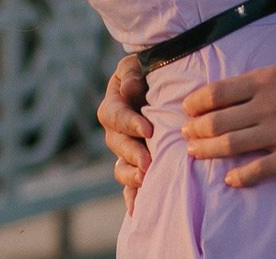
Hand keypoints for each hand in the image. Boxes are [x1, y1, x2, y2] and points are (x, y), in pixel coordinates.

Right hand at [97, 52, 152, 213]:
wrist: (161, 85)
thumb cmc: (150, 71)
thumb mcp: (138, 66)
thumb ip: (132, 75)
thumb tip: (130, 90)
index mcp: (114, 104)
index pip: (115, 115)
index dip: (129, 123)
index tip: (148, 130)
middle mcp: (116, 131)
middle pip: (116, 144)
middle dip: (132, 154)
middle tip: (148, 162)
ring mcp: (125, 151)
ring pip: (120, 167)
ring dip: (132, 175)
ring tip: (146, 180)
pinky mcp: (136, 166)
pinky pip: (129, 185)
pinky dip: (131, 197)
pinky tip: (136, 210)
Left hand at [179, 1, 275, 186]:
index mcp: (268, 78)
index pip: (219, 91)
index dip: (197, 102)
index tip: (187, 108)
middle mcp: (267, 105)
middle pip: (218, 120)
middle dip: (196, 129)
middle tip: (185, 135)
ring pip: (232, 145)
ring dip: (208, 151)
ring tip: (195, 154)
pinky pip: (260, 169)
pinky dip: (241, 176)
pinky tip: (230, 180)